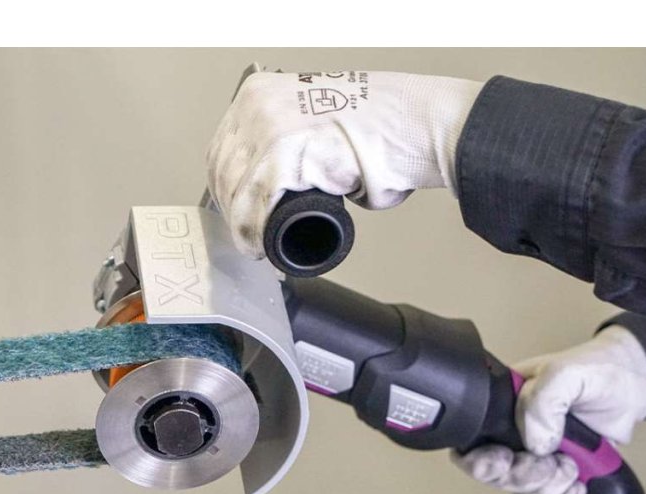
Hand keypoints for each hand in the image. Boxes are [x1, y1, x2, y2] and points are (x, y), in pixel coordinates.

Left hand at [205, 70, 482, 255]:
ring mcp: (268, 127)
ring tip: (261, 249)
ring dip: (245, 229)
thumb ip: (289, 141)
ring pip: (236, 194)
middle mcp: (258, 104)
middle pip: (223, 174)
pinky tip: (263, 249)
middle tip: (251, 238)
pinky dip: (255, 235)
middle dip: (234, 213)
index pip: (223, 152)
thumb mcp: (317, 122)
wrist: (422, 125)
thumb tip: (271, 181)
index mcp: (260, 93)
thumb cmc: (385, 128)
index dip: (228, 191)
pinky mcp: (284, 154)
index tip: (238, 215)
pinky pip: (254, 207)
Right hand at [451, 325, 645, 493]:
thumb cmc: (595, 369)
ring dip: (549, 486)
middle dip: (524, 476)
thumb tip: (533, 443)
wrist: (630, 387)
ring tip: (572, 463)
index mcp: (499, 408)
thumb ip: (541, 402)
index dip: (482, 461)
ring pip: (523, 491)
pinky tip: (577, 482)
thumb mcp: (562, 372)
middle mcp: (511, 435)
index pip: (470, 445)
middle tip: (549, 462)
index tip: (506, 459)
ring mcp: (535, 455)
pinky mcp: (557, 472)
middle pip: (496, 476)